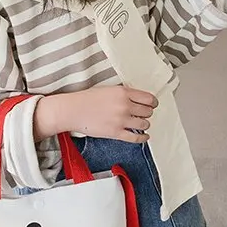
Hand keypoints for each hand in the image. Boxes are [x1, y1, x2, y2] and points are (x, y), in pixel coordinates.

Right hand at [33, 86, 157, 143]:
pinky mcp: (116, 133)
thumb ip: (124, 93)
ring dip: (145, 124)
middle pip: (148, 111)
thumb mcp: (108, 89)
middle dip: (147, 113)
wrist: (73, 110)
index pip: (148, 98)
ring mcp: (121, 120)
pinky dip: (143, 138)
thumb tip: (137, 98)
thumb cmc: (87, 99)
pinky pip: (136, 137)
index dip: (153, 102)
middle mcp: (124, 106)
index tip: (153, 104)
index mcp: (123, 92)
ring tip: (141, 124)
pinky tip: (144, 136)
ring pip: (144, 124)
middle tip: (144, 114)